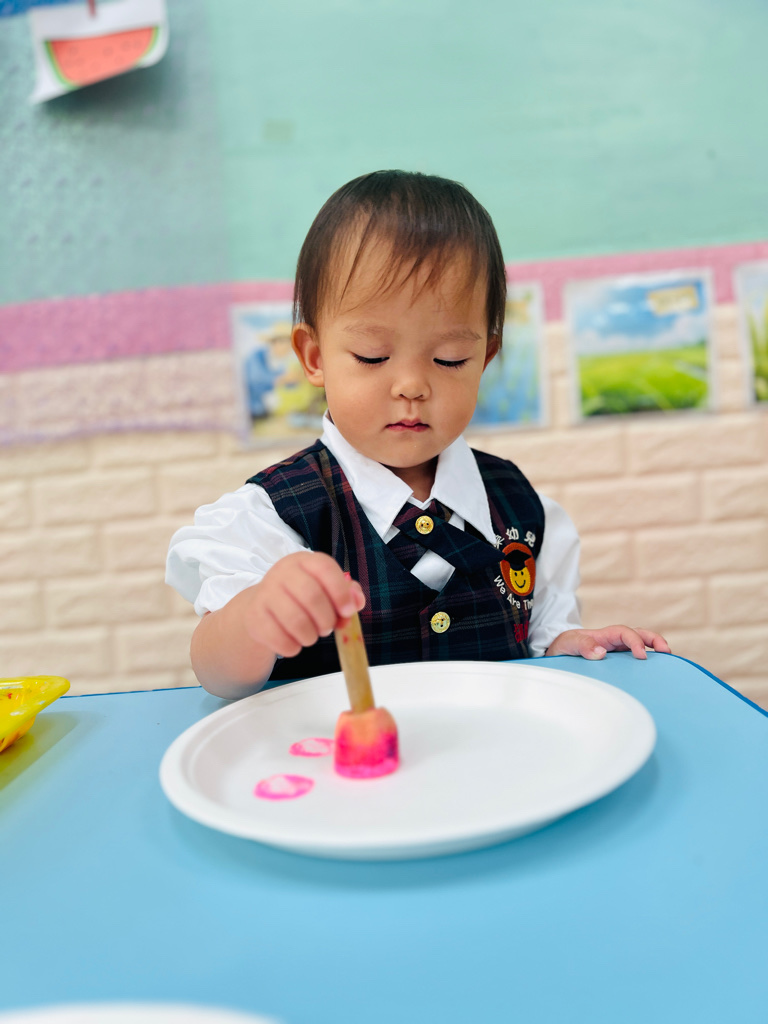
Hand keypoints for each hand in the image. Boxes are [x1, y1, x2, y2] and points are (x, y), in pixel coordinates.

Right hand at [243, 551, 365, 658]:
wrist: (264, 606)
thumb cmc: (302, 597)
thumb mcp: (326, 589)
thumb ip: (347, 594)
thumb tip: (356, 602)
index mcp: (305, 561)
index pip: (325, 568)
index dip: (341, 593)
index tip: (348, 611)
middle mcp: (282, 572)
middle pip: (312, 596)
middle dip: (326, 619)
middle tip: (327, 628)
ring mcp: (265, 593)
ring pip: (296, 621)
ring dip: (311, 636)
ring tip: (311, 635)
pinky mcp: (254, 616)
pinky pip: (280, 639)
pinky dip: (293, 647)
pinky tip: (294, 642)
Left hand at [545, 625, 670, 660]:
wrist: (558, 653)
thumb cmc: (565, 646)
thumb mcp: (568, 643)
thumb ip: (582, 645)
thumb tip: (601, 652)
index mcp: (606, 635)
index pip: (626, 633)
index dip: (636, 642)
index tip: (642, 656)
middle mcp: (616, 642)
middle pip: (641, 635)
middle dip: (656, 640)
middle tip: (667, 652)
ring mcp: (619, 652)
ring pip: (643, 646)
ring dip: (656, 650)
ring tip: (669, 664)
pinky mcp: (620, 663)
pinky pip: (636, 661)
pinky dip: (649, 664)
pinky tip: (654, 677)